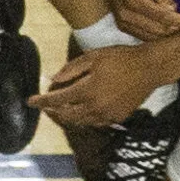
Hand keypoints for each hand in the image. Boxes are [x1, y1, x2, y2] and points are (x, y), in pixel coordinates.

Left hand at [30, 44, 172, 128]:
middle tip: (44, 106)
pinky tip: (79, 112)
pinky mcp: (116, 118)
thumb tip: (54, 79)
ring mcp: (106, 115)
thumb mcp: (94, 56)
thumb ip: (72, 69)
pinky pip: (94, 123)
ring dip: (66, 118)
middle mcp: (95, 107)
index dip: (42, 101)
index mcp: (88, 90)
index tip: (30, 101)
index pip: (58, 100)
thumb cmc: (121, 58)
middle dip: (52, 112)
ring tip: (58, 110)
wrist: (149, 69)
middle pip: (66, 116)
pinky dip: (82, 119)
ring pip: (80, 122)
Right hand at [110, 0, 179, 41]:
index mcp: (134, 0)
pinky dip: (156, 34)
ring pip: (151, 37)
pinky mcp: (121, 25)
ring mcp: (122, 22)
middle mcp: (126, 15)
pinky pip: (143, 36)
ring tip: (178, 24)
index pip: (163, 17)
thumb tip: (172, 11)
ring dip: (166, 33)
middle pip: (157, 31)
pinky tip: (165, 26)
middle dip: (175, 29)